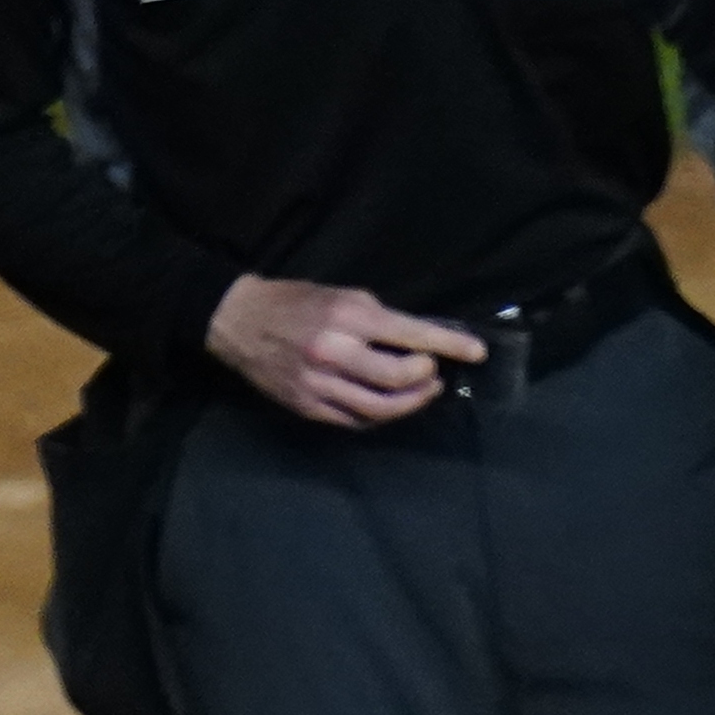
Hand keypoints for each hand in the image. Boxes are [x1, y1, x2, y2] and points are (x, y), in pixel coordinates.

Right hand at [205, 275, 486, 428]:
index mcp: (347, 316)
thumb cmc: (295, 301)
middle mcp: (335, 352)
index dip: (449, 346)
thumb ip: (378, 318)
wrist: (238, 323)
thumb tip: (417, 340)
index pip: (410, 334)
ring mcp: (319, 383)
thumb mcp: (341, 294)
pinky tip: (389, 404)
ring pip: (378, 408)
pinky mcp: (307, 406)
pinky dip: (379, 416)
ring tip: (421, 391)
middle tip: (433, 372)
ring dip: (409, 403)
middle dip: (425, 377)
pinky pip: (354, 420)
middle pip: (397, 378)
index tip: (476, 352)